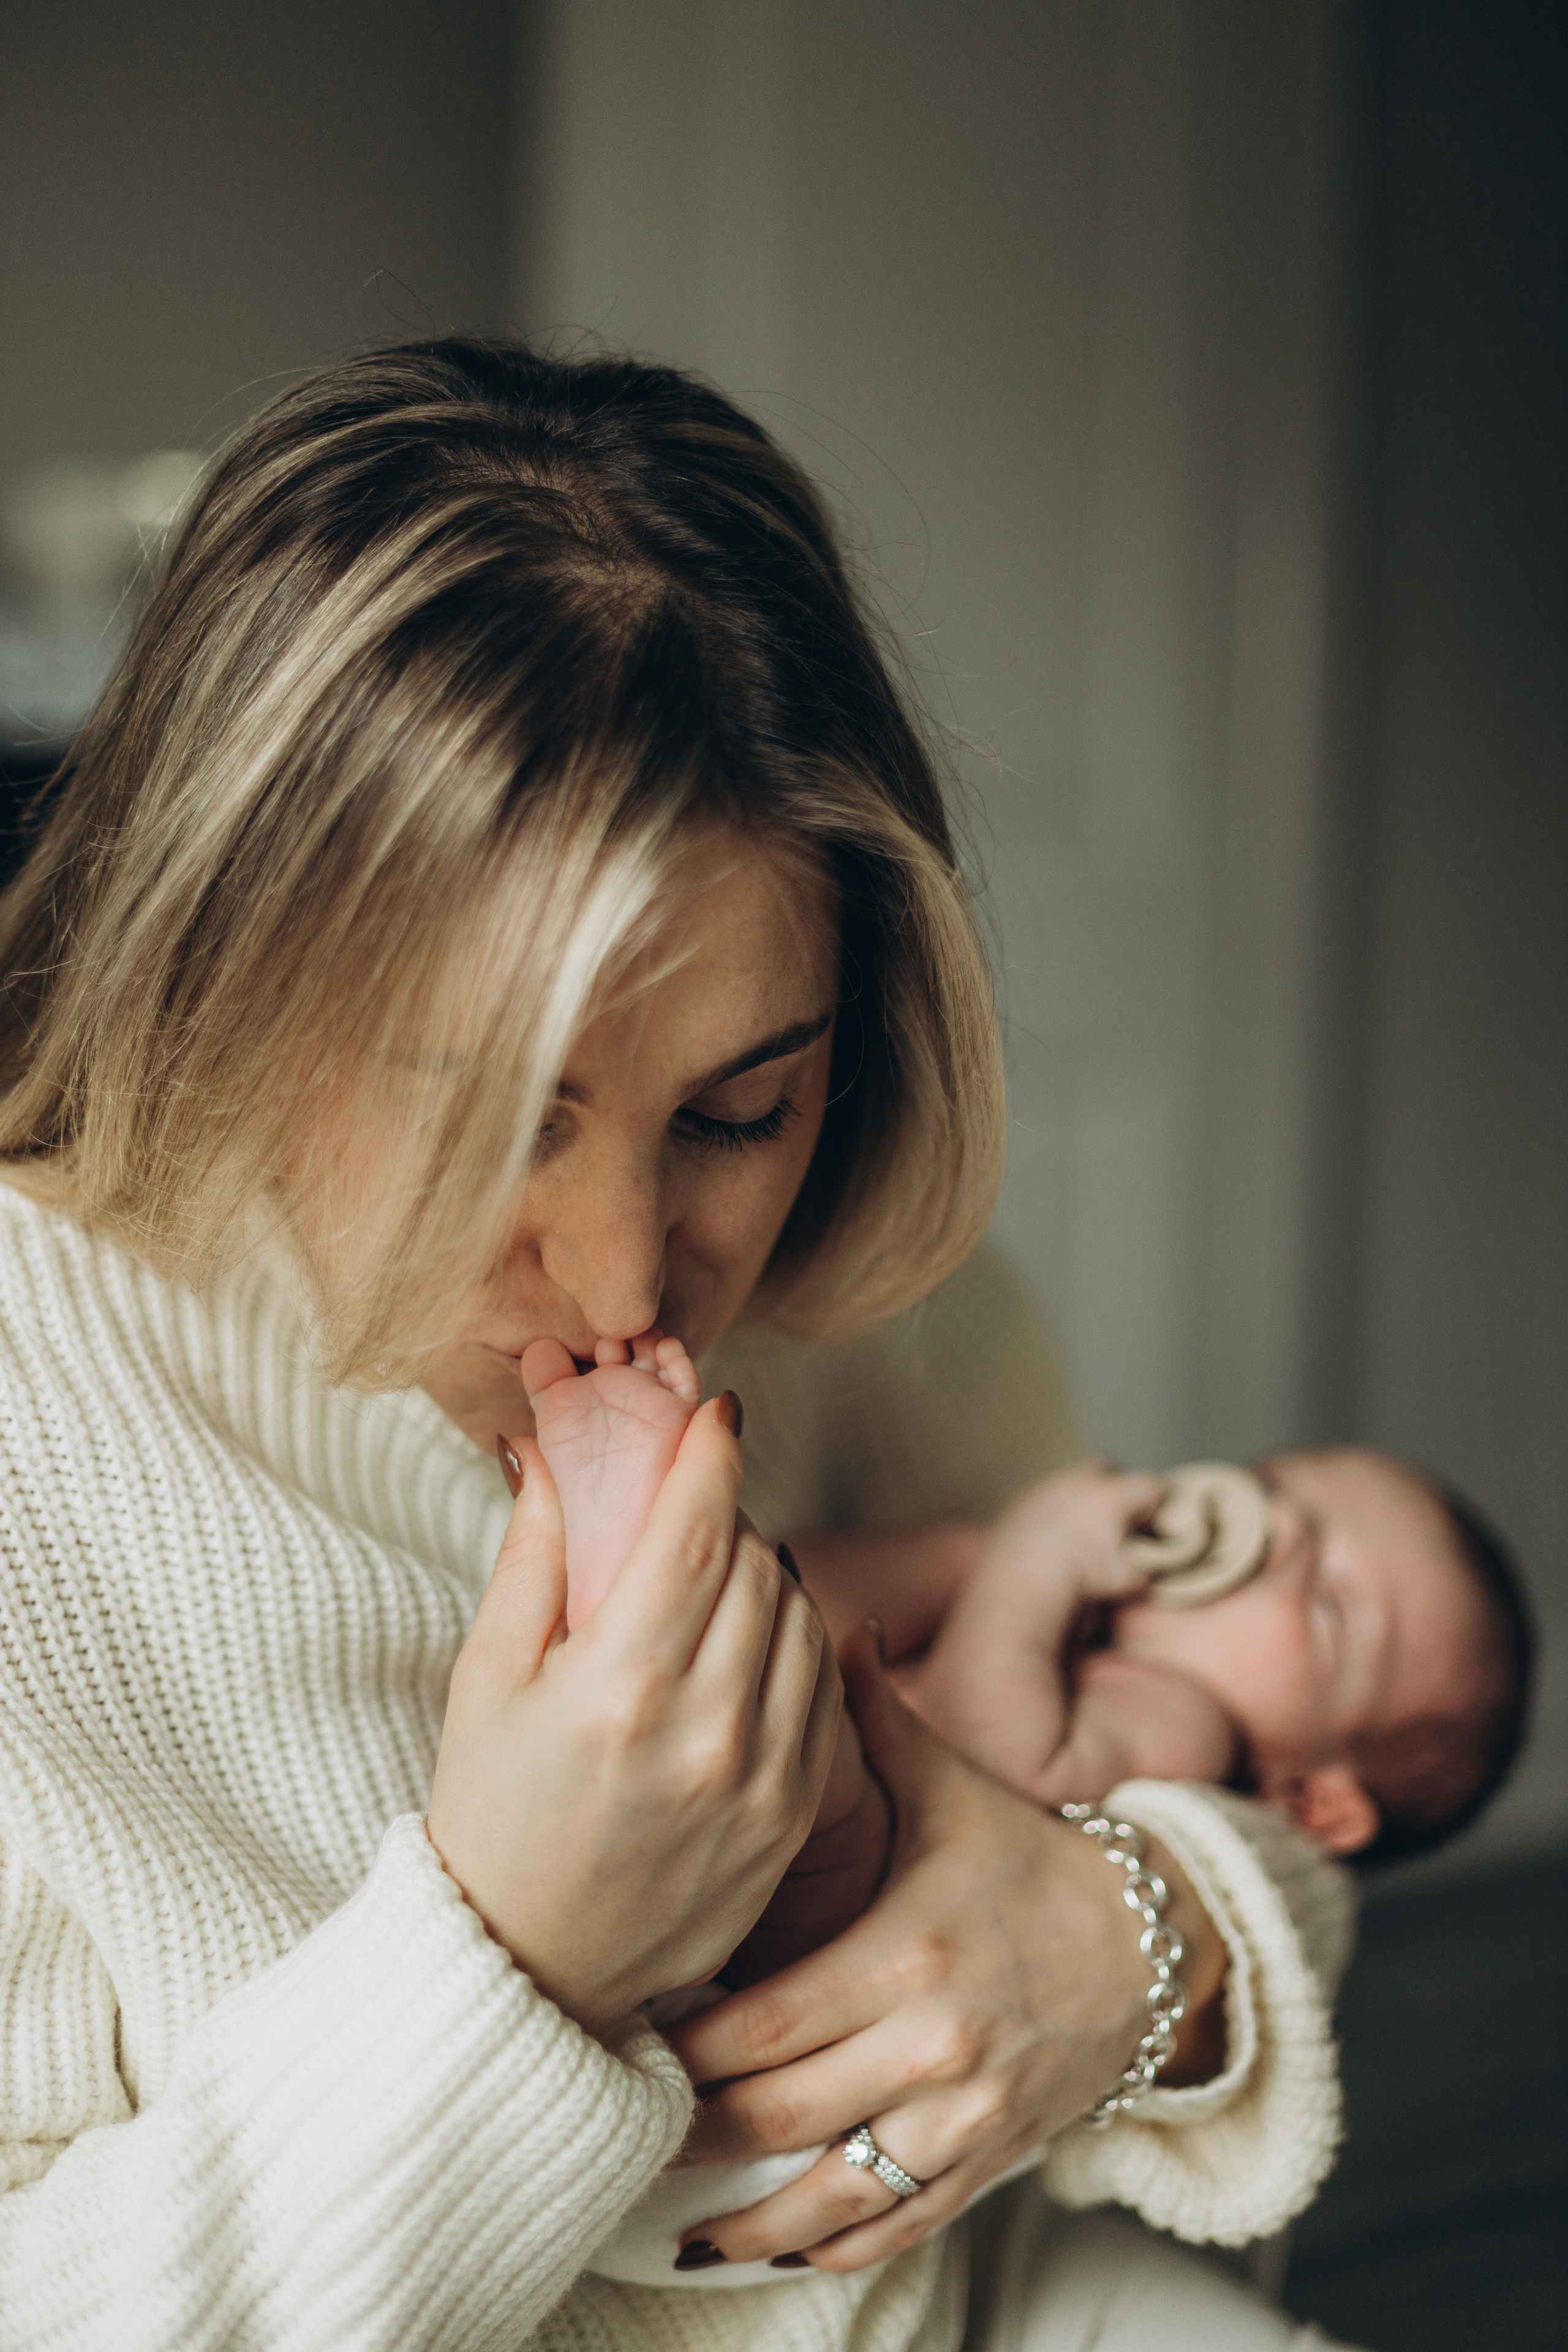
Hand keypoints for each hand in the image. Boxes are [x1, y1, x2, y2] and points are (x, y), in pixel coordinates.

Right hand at [426, 1398, 842, 2038]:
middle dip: (724, 1513)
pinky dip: (793, 1644)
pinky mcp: (793, 1818)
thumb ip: (534, 1553)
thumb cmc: (492, 1814)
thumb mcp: (487, 1678)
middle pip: (752, 1562)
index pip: (695, 1530)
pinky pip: (821, 1687)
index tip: (715, 1409)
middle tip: (688, 1508)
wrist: (530, 1969)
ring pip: (799, 1616)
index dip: (711, 1452)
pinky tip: (748, 1642)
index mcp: (618, 1686)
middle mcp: (704, 1730)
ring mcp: (761, 1779)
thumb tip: (556, 1444)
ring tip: (713, 1579)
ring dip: (764, 1574)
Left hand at [665, 1635, 1224, 2272]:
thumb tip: (820, 1622)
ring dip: (743, 2220)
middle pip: (776, 2114)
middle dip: (689, 2128)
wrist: (1150, 1946)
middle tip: (613, 2117)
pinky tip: (764, 2249)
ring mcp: (963, 2119)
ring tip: (670, 2221)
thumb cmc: (1027, 1860)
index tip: (623, 2033)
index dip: (682, 2042)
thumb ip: (872, 1718)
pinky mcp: (988, 2165)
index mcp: (907, 1952)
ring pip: (828, 2194)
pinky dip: (823, 2248)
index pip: (762, 2020)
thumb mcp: (948, 1788)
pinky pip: (892, 2228)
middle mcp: (933, 2046)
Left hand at [979, 1458, 1165, 1605]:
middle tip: (1118, 1513)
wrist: (1024, 1576)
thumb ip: (1146, 1570)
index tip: (1147, 1523)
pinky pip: (1047, 1492)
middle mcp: (1082, 1480)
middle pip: (1108, 1466)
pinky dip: (1055, 1505)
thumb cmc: (1080, 1576)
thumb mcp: (1127, 1579)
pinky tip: (1055, 1529)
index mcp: (1114, 1494)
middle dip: (1117, 1484)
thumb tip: (1147, 1568)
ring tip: (1083, 1524)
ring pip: (1073, 1477)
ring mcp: (1050, 1484)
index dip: (1154, 1503)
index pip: (1150, 1484)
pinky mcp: (1024, 1496)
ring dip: (1082, 1494)